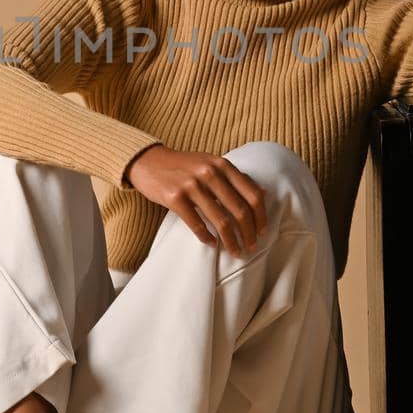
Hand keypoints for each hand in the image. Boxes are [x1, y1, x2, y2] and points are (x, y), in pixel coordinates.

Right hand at [123, 145, 268, 256]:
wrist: (148, 161)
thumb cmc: (184, 165)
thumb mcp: (212, 163)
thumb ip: (235, 177)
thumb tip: (264, 193)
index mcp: (223, 164)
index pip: (252, 195)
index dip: (261, 217)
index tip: (262, 231)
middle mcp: (210, 172)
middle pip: (240, 210)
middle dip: (249, 233)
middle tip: (252, 247)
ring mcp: (192, 185)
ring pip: (221, 221)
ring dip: (231, 241)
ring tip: (236, 251)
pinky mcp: (175, 197)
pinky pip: (197, 224)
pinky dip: (207, 238)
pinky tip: (213, 244)